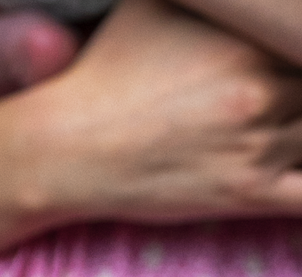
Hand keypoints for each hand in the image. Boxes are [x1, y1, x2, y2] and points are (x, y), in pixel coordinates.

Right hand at [16, 0, 301, 222]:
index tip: (286, 59)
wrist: (61, 148)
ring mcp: (260, 145)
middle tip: (275, 99)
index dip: (297, 50)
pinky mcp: (248, 194)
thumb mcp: (153, 5)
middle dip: (299, 93)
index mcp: (253, 40)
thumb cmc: (102, 74)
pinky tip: (287, 171)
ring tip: (276, 130)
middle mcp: (266, 88)